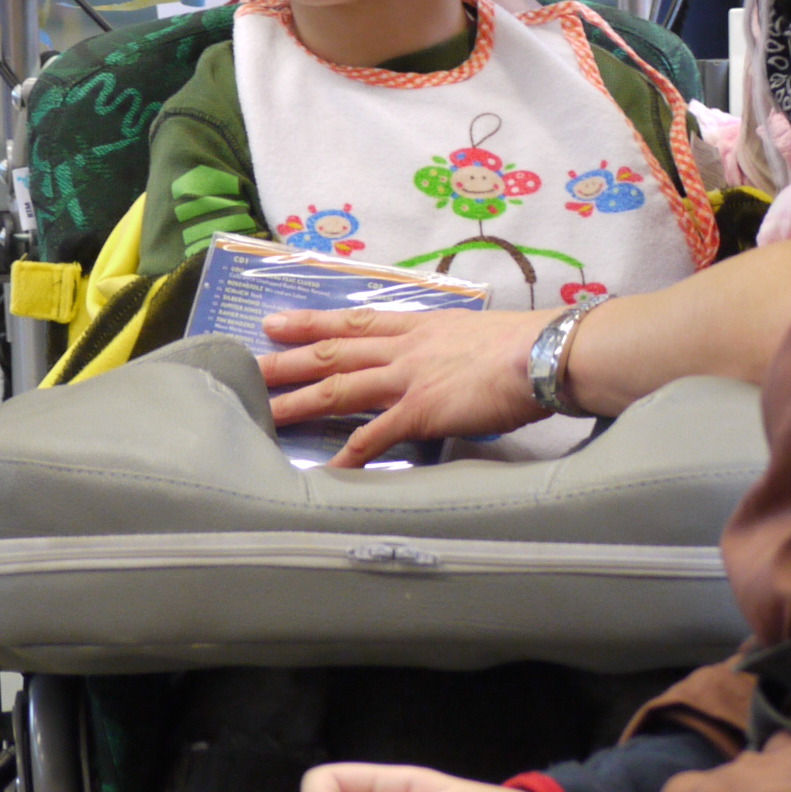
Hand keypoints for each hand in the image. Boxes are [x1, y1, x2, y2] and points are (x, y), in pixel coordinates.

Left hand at [258, 305, 548, 465]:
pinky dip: (348, 454)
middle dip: (287, 359)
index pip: (354, 321)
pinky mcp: (419, 410)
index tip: (276, 321)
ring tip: (265, 412)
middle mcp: (404, 349)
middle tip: (247, 364)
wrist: (543, 352)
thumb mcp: (476, 334)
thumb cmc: (523, 343)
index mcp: (419, 327)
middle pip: (333, 351)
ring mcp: (408, 379)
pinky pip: (374, 436)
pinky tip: (327, 470)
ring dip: (300, 401)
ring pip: (340, 388)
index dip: (311, 321)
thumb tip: (445, 361)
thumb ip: (450, 347)